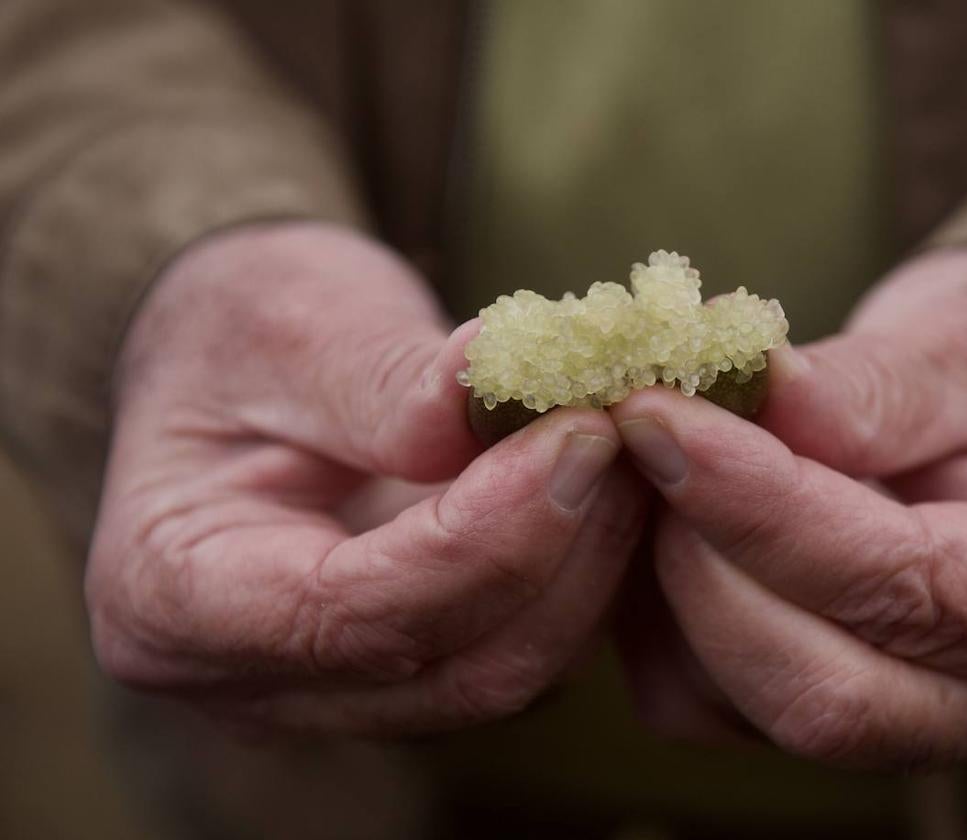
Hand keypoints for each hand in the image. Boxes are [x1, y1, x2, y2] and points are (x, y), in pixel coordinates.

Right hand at [87, 222, 647, 734]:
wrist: (233, 367)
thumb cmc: (237, 336)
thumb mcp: (289, 324)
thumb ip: (388, 378)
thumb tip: (505, 387)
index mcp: (177, 596)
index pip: (352, 610)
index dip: (486, 535)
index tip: (581, 436)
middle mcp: (255, 676)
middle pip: (452, 664)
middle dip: (562, 551)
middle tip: (630, 433)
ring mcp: (338, 685)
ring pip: (503, 670)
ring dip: (587, 565)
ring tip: (631, 451)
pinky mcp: (408, 664)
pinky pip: (517, 646)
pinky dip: (576, 574)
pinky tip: (607, 491)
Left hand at [612, 250, 966, 766]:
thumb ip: (873, 385)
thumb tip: (755, 389)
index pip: (907, 588)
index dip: (764, 508)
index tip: (662, 418)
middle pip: (824, 694)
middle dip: (705, 564)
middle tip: (647, 438)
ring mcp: (914, 725)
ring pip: (744, 707)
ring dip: (669, 587)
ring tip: (660, 461)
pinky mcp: (826, 714)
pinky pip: (703, 698)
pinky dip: (659, 612)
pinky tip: (667, 514)